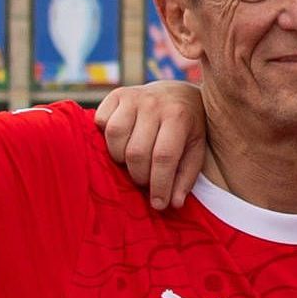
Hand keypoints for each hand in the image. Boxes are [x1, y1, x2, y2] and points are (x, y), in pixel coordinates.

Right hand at [95, 80, 212, 210]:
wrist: (177, 94)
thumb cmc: (187, 129)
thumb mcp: (195, 151)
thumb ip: (186, 178)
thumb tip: (173, 203)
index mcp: (178, 116)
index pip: (163, 157)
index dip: (159, 185)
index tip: (158, 204)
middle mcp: (154, 104)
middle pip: (136, 151)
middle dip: (139, 175)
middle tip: (145, 180)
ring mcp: (133, 96)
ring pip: (114, 136)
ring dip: (120, 158)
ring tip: (131, 162)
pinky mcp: (115, 94)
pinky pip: (101, 121)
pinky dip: (106, 137)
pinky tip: (120, 142)